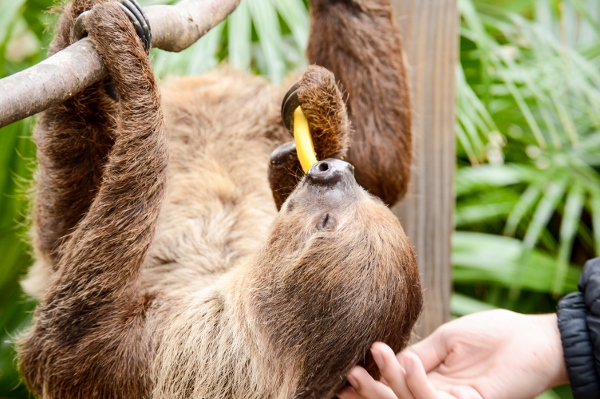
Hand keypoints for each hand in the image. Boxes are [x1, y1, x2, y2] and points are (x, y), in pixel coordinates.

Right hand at [337, 310, 567, 398]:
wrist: (532, 338)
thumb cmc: (492, 334)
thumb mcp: (446, 340)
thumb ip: (420, 354)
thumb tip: (389, 359)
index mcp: (432, 380)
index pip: (395, 388)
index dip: (370, 386)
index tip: (344, 377)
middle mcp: (440, 396)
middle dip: (371, 390)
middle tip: (349, 374)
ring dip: (389, 383)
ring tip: (374, 357)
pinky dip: (420, 384)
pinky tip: (409, 362)